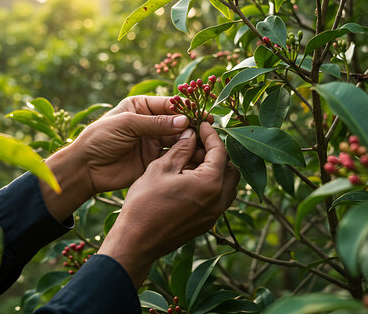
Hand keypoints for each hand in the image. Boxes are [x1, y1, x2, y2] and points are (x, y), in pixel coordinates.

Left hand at [38, 96, 209, 221]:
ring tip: (204, 144)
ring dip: (190, 142)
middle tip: (208, 129)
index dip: (185, 108)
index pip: (169, 104)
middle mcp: (150, 123)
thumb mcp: (126, 124)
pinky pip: (173, 157)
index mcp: (141, 107)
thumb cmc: (99, 138)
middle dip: (192, 125)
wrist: (85, 168)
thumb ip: (155, 123)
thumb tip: (183, 120)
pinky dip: (184, 157)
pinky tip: (195, 157)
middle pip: (177, 122)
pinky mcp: (153, 161)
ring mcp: (152, 143)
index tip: (201, 113)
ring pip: (178, 140)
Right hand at [98, 122, 239, 286]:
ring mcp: (214, 214)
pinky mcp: (206, 223)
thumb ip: (181, 149)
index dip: (211, 135)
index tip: (202, 125)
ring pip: (227, 185)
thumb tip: (191, 134)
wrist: (137, 241)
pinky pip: (218, 198)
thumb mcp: (161, 168)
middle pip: (230, 168)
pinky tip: (189, 178)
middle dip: (217, 153)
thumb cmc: (145, 204)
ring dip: (215, 170)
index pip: (220, 151)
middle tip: (197, 143)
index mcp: (210, 183)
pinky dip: (210, 184)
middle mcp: (219, 200)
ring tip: (192, 160)